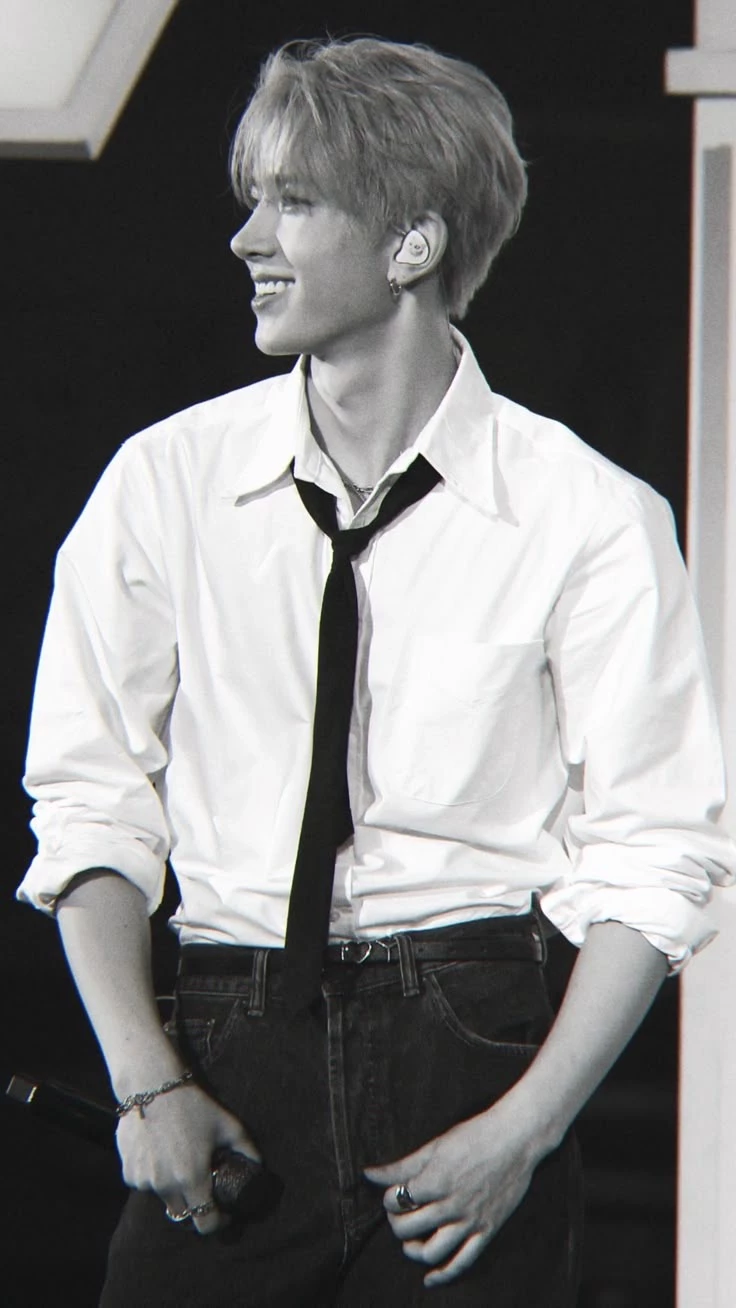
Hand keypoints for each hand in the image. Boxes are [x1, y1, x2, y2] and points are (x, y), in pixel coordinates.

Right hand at [117, 1080, 260, 1234]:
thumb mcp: (228, 1124)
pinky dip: (153, 1177)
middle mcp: (165, 1186)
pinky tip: (159, 1154)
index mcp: (192, 1178)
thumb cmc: (193, 1105)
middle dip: (195, 1206)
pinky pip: (144, 1185)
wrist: (150, 1086)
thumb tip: (259, 1167)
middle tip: (201, 1186)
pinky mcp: (128, 1173)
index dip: (218, 1222)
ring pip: (162, 1198)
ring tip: (178, 1163)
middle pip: (183, 1214)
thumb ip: (248, 1149)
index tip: (224, 1213)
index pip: (205, 1223)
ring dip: (172, 1189)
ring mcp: (144, 1181)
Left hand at [364, 1101, 541, 1286]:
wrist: (515, 1139)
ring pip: (431, 1252)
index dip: (388, 1198)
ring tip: (411, 1240)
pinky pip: (463, 1262)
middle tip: (399, 1213)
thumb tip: (370, 1174)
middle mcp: (451, 1205)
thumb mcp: (435, 1146)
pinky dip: (444, 1275)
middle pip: (408, 1228)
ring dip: (413, 1249)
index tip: (393, 1193)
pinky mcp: (486, 1230)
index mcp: (435, 1181)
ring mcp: (470, 1221)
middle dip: (396, 1222)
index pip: (396, 1201)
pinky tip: (430, 1278)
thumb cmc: (474, 1136)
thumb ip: (402, 1166)